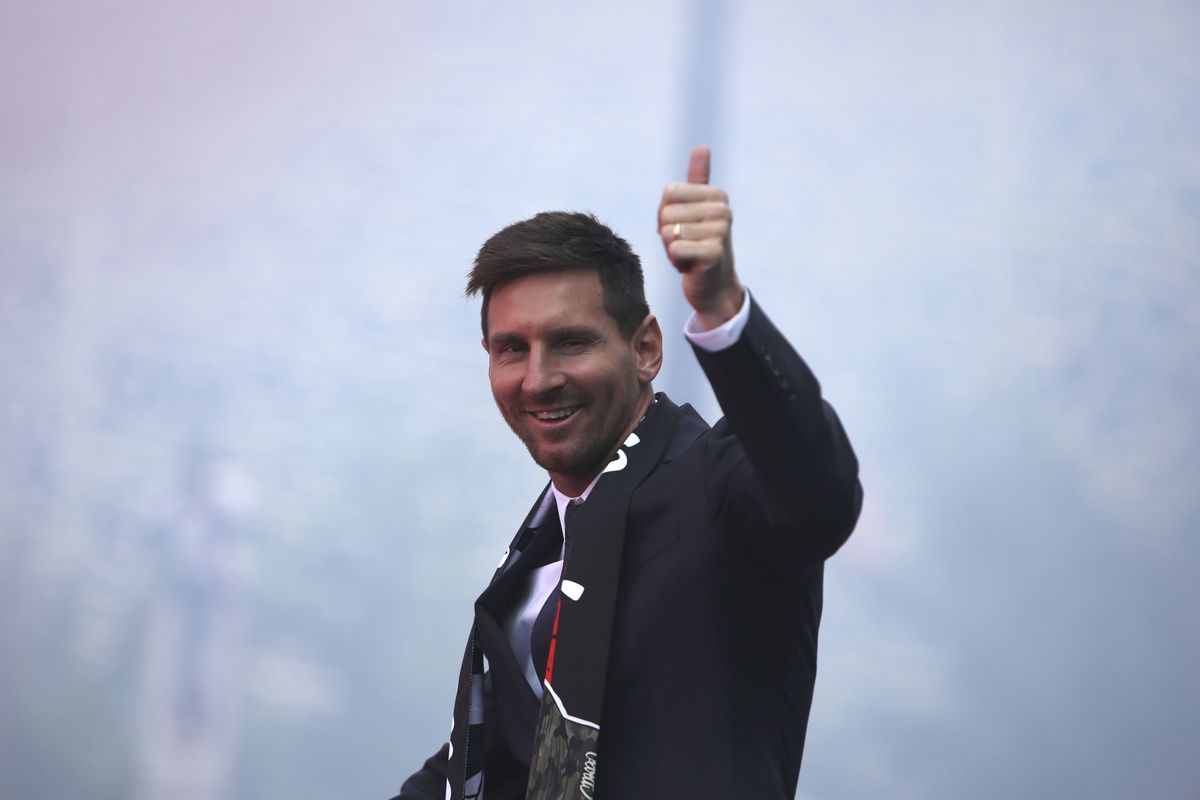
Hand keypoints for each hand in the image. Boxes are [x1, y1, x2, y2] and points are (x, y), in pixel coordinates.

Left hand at [658, 145, 743, 329]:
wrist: (713, 286)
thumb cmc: (697, 246)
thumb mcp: (694, 210)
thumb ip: (697, 180)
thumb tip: (702, 146)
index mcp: (716, 195)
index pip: (669, 193)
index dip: (666, 214)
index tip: (683, 227)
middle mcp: (722, 210)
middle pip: (666, 213)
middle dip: (667, 234)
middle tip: (685, 245)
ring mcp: (720, 230)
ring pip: (668, 232)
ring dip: (671, 249)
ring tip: (689, 255)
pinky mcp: (713, 252)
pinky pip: (674, 248)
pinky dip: (675, 261)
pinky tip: (690, 265)